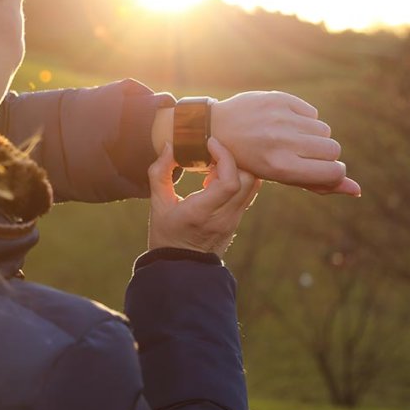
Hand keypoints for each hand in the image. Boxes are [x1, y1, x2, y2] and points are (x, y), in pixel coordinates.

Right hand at [147, 138, 261, 256]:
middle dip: (233, 159)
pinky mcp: (237, 220)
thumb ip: (160, 172)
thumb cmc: (165, 233)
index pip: (229, 182)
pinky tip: (216, 179)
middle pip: (248, 179)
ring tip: (213, 167)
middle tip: (212, 154)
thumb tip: (169, 145)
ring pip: (253, 185)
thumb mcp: (157, 203)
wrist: (180, 266)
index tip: (210, 143)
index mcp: (201, 213)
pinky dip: (238, 179)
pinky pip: (248, 193)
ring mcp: (233, 220)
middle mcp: (223, 217)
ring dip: (238, 168)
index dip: (225, 157)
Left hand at [212, 91, 360, 195]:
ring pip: (324, 129)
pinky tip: (284, 123)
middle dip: (324, 154)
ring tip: (291, 139)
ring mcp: (280, 118)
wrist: (215, 129)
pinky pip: (311, 112)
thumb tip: (356, 189)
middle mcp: (282, 142)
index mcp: (281, 167)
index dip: (334, 172)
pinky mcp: (279, 99)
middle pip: (333, 149)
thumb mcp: (279, 177)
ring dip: (313, 135)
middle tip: (303, 154)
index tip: (322, 170)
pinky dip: (304, 119)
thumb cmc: (251, 160)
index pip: (333, 171)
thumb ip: (318, 184)